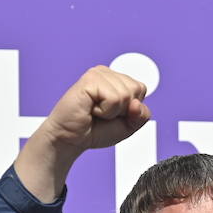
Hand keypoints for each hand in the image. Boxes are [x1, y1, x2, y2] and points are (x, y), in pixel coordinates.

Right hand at [35, 66, 150, 158]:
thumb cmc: (95, 130)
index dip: (131, 109)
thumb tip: (137, 103)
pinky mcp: (90, 79)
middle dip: (123, 110)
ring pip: (126, 95)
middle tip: (103, 114)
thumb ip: (141, 116)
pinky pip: (114, 98)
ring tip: (95, 112)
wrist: (71, 140)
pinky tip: (91, 109)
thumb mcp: (127, 126)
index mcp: (116, 79)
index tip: (112, 114)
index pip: (141, 89)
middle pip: (136, 90)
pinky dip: (105, 111)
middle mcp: (107, 73)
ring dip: (112, 112)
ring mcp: (98, 74)